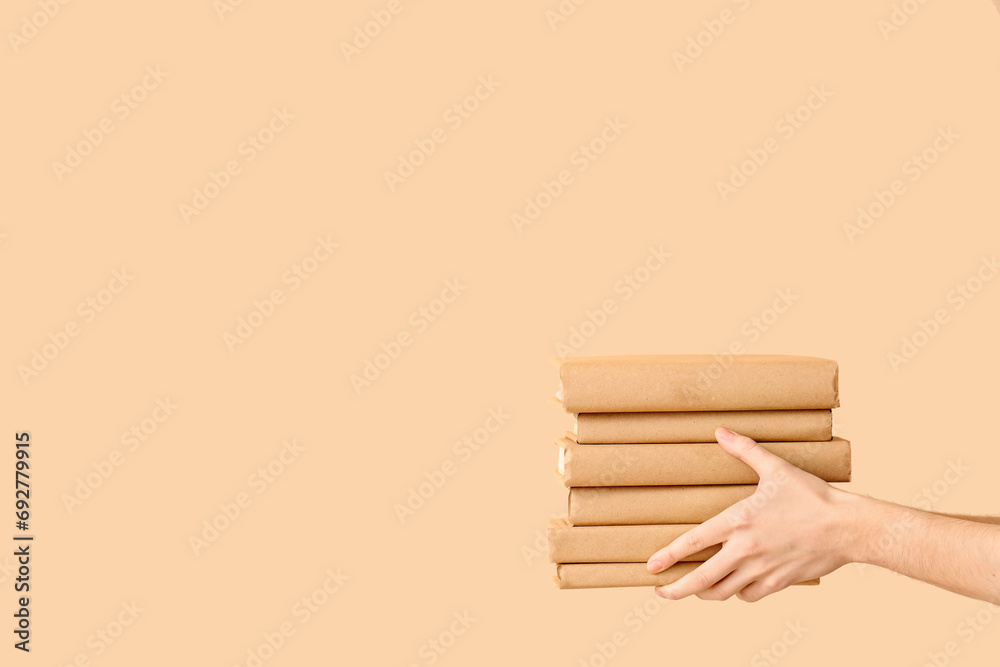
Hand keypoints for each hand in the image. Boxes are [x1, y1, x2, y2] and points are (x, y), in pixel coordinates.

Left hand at [646, 427, 852, 601]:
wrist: (848, 527)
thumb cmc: (811, 495)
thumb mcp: (776, 468)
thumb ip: (745, 450)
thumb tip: (720, 431)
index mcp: (739, 521)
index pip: (693, 542)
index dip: (668, 556)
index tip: (651, 566)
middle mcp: (746, 549)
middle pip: (702, 578)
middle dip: (677, 589)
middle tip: (661, 592)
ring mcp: (762, 569)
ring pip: (723, 592)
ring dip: (705, 593)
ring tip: (694, 590)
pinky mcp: (779, 582)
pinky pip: (749, 596)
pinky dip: (737, 594)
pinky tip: (734, 588)